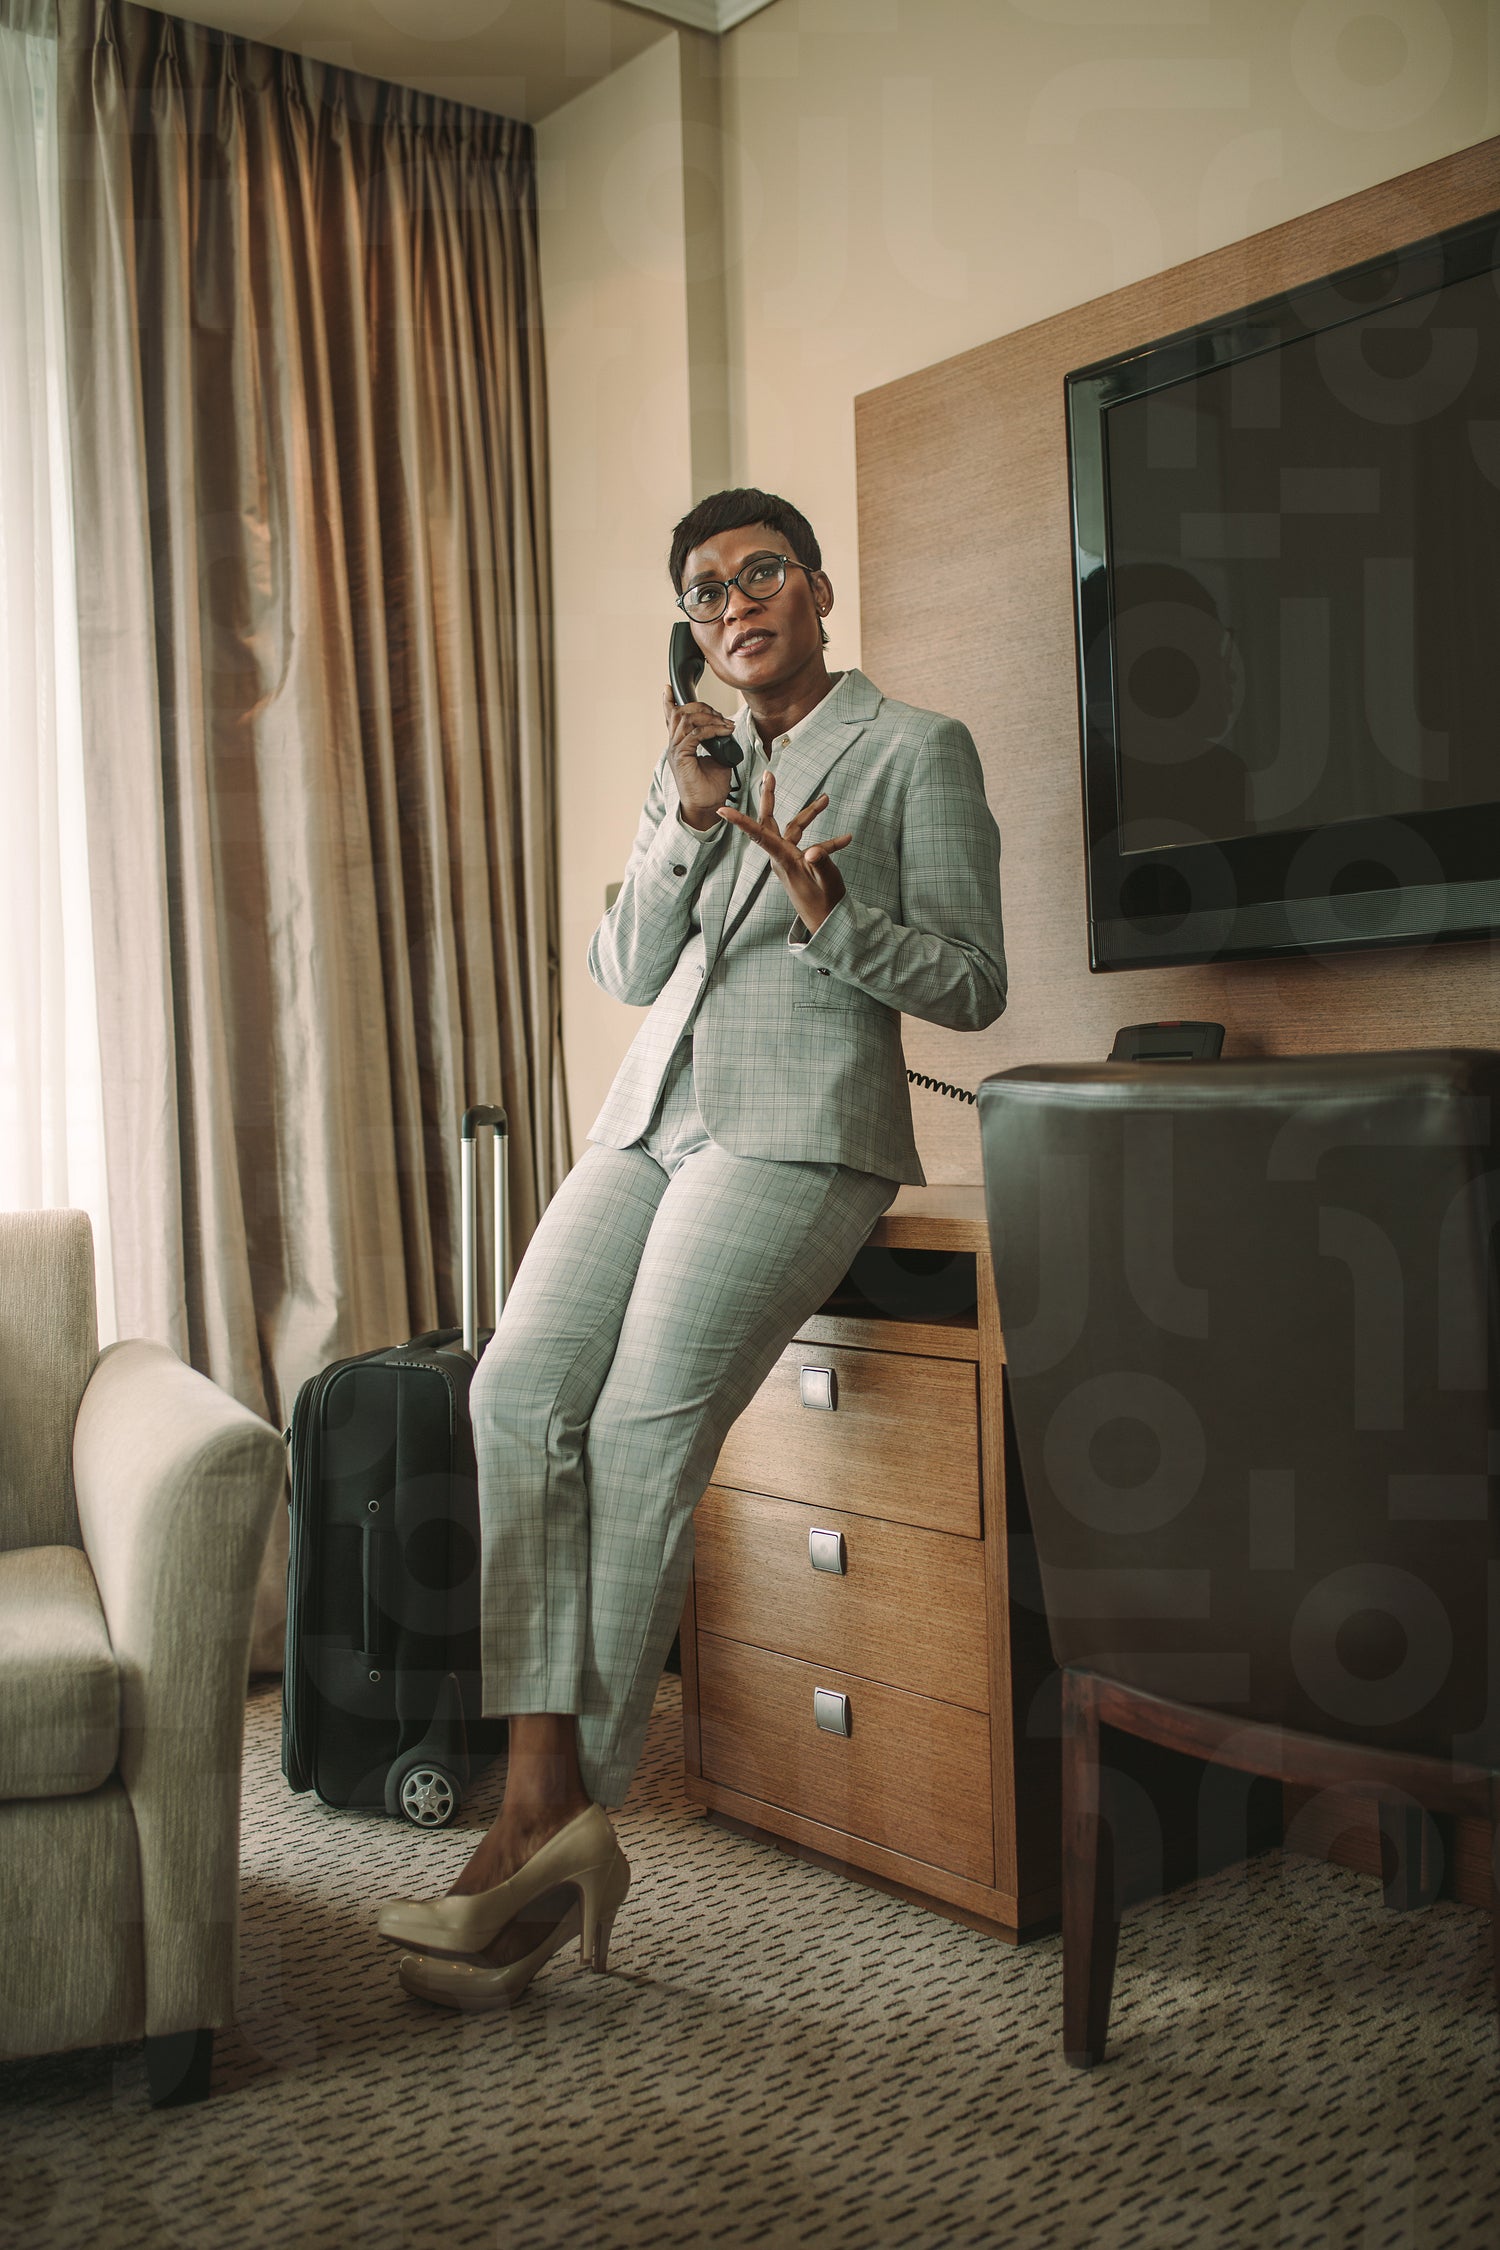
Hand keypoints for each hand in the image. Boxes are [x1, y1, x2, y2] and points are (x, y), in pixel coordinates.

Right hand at [663, 687, 735, 830]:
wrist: (707, 808)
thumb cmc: (711, 787)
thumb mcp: (718, 757)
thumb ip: (717, 741)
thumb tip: (726, 728)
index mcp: (679, 744)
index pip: (670, 718)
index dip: (668, 702)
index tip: (669, 688)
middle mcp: (674, 745)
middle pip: (680, 713)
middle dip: (702, 708)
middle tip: (721, 716)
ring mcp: (676, 751)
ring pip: (686, 720)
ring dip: (709, 718)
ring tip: (726, 725)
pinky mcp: (681, 758)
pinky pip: (694, 734)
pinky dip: (711, 730)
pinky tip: (724, 732)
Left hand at [717, 771, 851, 934]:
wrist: (826, 922)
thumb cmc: (825, 903)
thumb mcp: (827, 881)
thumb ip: (821, 863)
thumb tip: (813, 851)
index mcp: (784, 860)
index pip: (759, 836)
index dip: (741, 822)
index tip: (722, 810)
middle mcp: (782, 857)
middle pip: (770, 822)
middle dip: (770, 797)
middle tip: (769, 775)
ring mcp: (789, 859)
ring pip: (795, 829)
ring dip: (810, 814)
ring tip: (826, 799)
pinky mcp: (798, 862)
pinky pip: (810, 844)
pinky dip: (829, 842)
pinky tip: (846, 839)